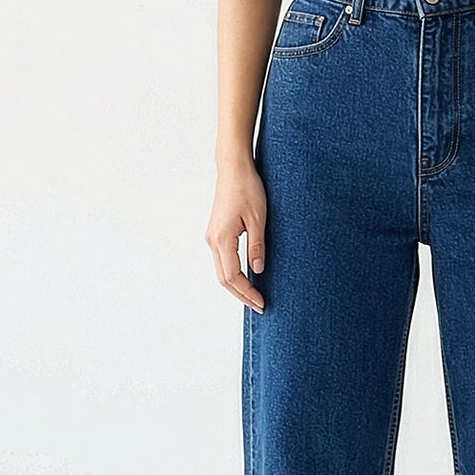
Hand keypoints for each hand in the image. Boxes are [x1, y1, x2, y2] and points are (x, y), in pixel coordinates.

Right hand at [208, 164, 267, 311]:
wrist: (233, 169)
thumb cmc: (248, 189)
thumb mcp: (259, 218)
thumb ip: (257, 246)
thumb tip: (257, 271)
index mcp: (222, 239)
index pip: (233, 276)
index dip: (247, 292)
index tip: (262, 303)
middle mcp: (212, 240)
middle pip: (224, 279)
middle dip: (241, 295)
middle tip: (259, 306)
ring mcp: (212, 237)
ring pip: (221, 271)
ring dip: (236, 286)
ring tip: (253, 297)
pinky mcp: (216, 232)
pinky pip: (222, 261)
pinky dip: (232, 274)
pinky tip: (245, 278)